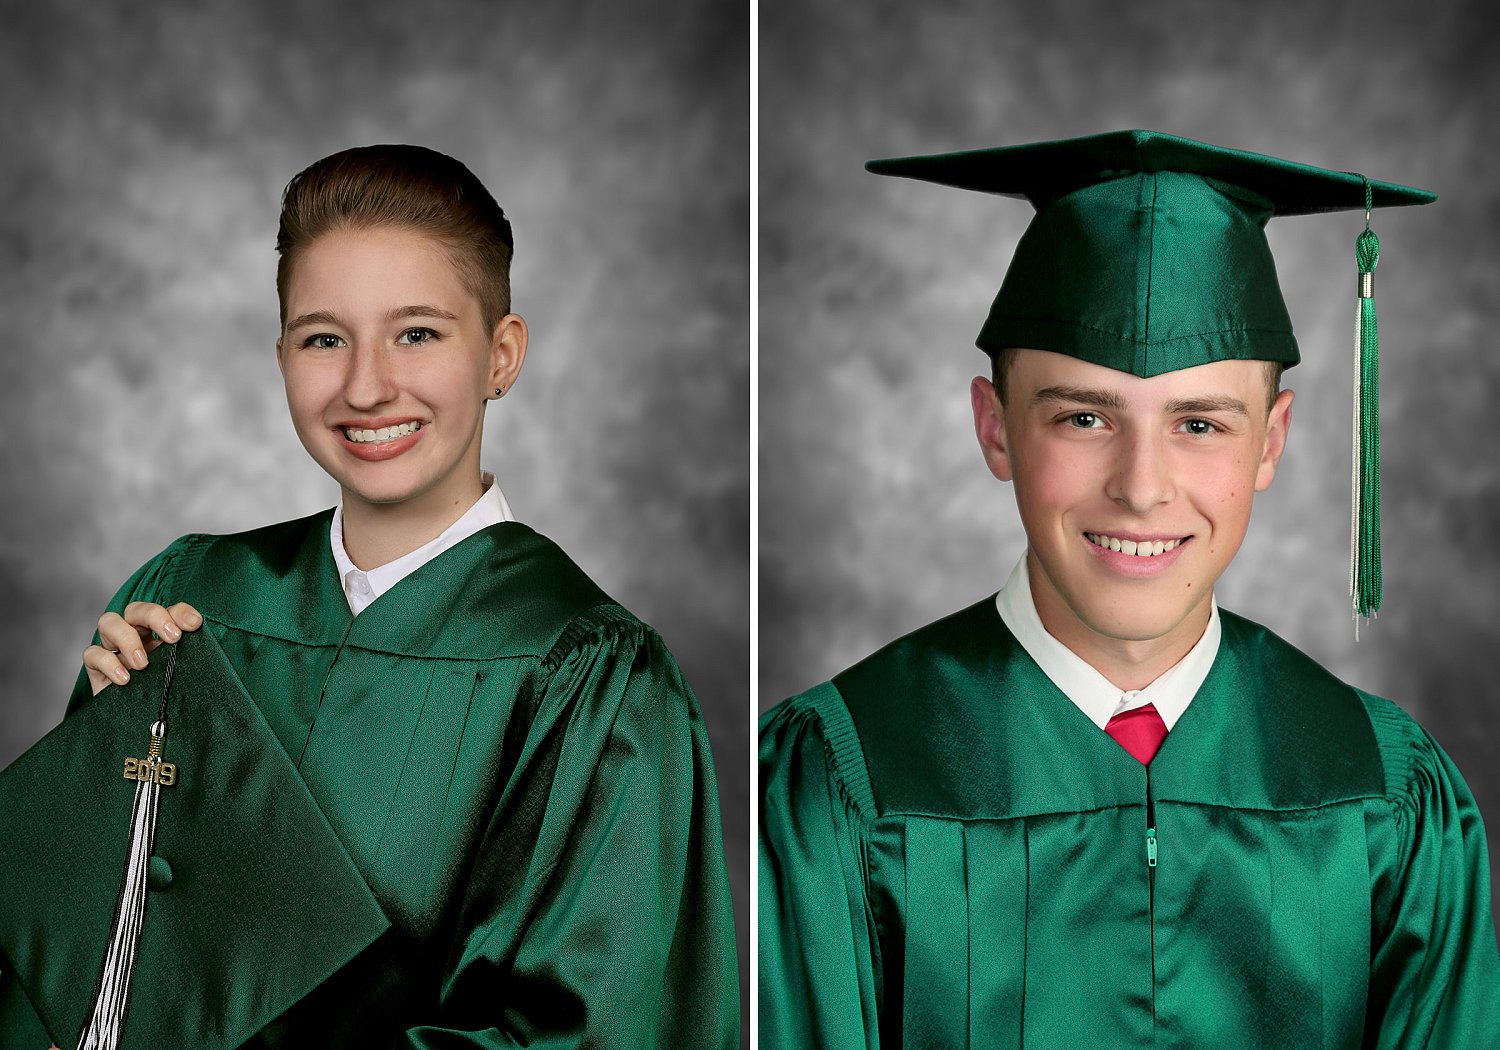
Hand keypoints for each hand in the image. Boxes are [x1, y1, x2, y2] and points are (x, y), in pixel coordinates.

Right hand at [83, 601, 202, 695]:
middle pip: (136, 609)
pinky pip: (92, 653)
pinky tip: (124, 679)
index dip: (180, 612)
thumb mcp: (181, 676)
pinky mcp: (95, 667)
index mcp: (159, 634)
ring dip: (127, 638)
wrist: (141, 728)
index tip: (194, 624)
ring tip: (143, 663)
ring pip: (109, 621)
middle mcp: (135, 635)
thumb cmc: (165, 697)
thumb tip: (208, 654)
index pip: (167, 610)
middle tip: (172, 638)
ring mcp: (113, 649)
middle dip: (155, 617)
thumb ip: (190, 660)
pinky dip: (108, 662)